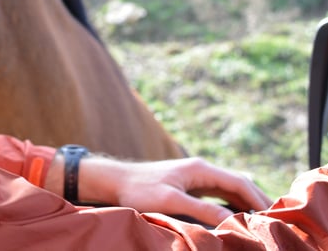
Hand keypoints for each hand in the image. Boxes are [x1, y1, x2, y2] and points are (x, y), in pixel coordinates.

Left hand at [78, 156, 272, 225]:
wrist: (116, 181)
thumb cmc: (140, 190)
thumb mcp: (172, 202)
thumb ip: (202, 211)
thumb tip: (232, 222)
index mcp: (201, 169)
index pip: (239, 182)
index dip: (258, 200)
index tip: (272, 217)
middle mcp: (202, 169)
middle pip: (238, 184)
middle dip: (256, 201)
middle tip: (273, 222)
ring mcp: (196, 176)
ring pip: (229, 189)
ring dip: (245, 203)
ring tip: (259, 222)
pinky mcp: (189, 185)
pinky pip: (218, 194)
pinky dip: (231, 205)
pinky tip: (236, 218)